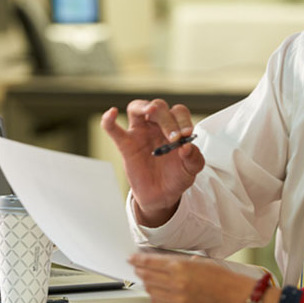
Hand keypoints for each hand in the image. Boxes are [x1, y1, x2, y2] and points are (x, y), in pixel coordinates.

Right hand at [101, 100, 204, 225]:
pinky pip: (113, 129)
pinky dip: (109, 120)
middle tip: (174, 138)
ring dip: (143, 107)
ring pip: (137, 108)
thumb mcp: (191, 170)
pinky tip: (112, 113)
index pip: (178, 112)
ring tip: (150, 111)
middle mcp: (157, 125)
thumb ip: (194, 158)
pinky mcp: (125, 145)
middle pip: (160, 108)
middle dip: (167, 120)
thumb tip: (187, 147)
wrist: (162, 195)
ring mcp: (140, 133)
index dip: (183, 120)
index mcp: (175, 127)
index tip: (186, 134)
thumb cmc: (177, 176)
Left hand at [129, 253, 251, 302]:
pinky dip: (154, 296)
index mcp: (180, 266)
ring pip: (151, 290)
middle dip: (139, 270)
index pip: (150, 262)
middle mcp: (175, 282)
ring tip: (146, 278)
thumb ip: (179, 262)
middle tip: (136, 267)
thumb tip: (163, 262)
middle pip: (147, 276)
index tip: (133, 258)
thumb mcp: (198, 261)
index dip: (138, 260)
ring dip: (146, 283)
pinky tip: (155, 291)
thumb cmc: (220, 277)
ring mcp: (176, 297)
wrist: (231, 295)